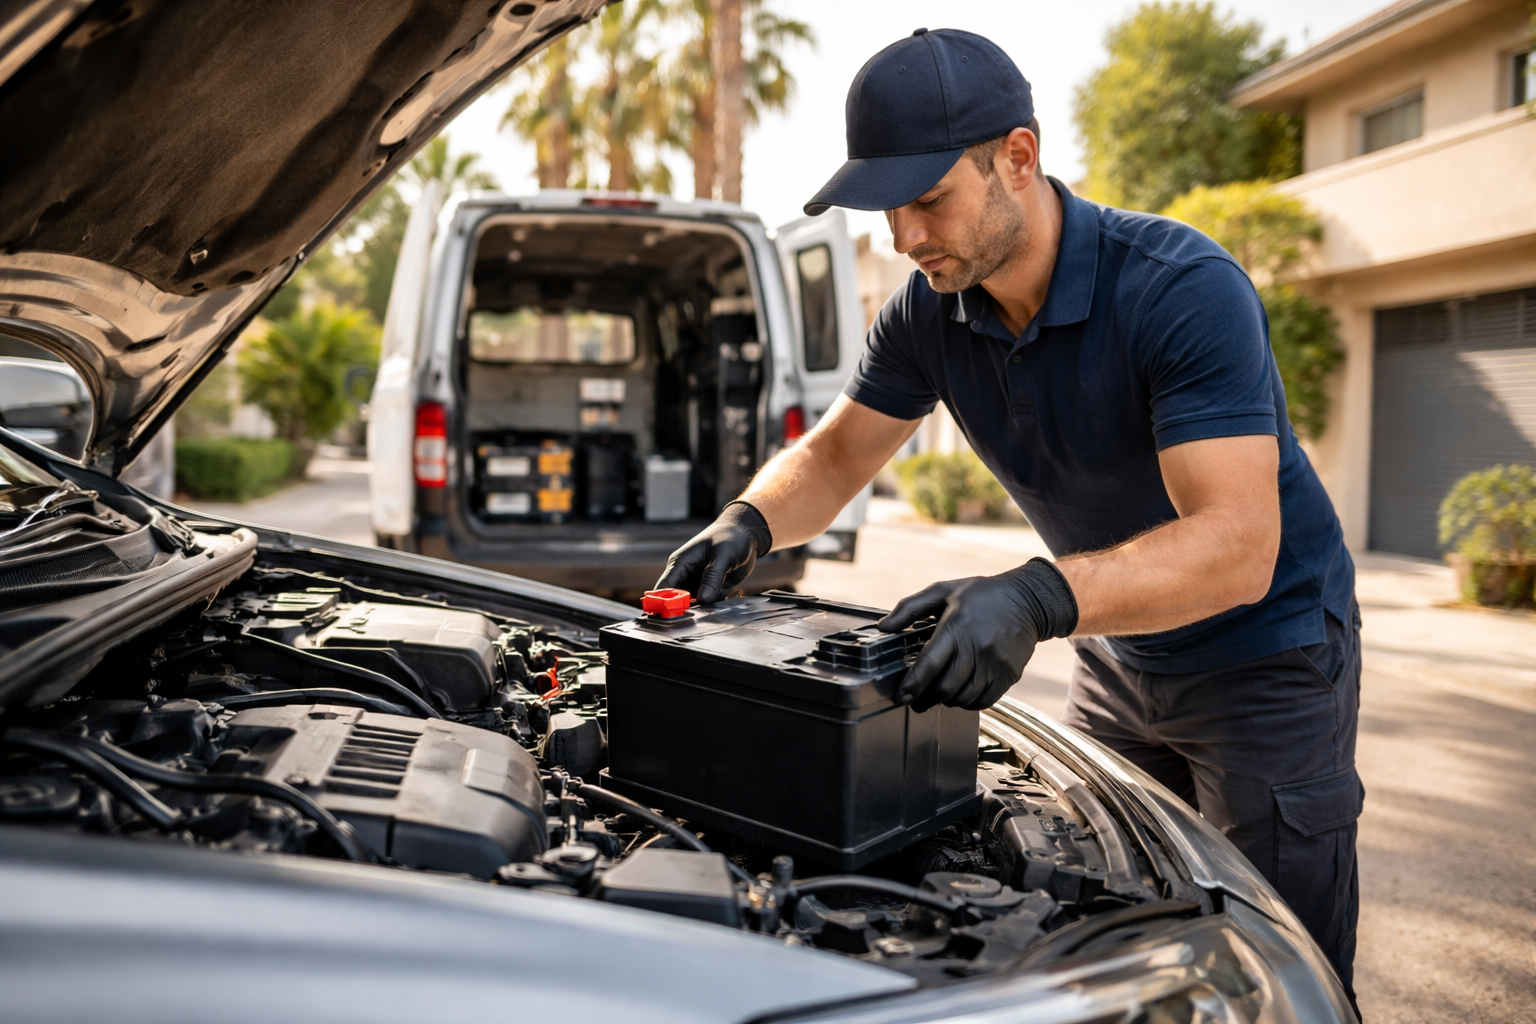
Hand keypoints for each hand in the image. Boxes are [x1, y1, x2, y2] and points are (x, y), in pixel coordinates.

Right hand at [655, 502, 773, 603]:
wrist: (746, 534)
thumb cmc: (730, 537)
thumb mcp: (722, 555)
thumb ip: (712, 577)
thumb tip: (703, 599)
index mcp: (681, 563)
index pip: (664, 587)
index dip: (665, 603)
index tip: (675, 615)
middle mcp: (686, 575)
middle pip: (677, 600)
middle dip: (689, 608)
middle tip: (704, 611)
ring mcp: (698, 583)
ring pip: (696, 604)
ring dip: (707, 606)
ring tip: (721, 594)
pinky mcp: (710, 588)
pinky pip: (710, 602)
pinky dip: (718, 602)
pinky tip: (729, 590)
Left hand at [878, 558, 1077, 711]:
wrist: (1027, 601)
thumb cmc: (980, 595)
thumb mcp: (943, 591)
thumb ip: (910, 607)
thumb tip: (884, 626)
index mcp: (957, 627)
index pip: (931, 663)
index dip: (913, 684)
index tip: (901, 696)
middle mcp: (977, 648)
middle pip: (946, 687)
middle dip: (925, 698)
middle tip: (915, 700)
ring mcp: (995, 665)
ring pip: (964, 698)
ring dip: (946, 700)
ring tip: (938, 693)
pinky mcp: (1008, 675)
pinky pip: (984, 701)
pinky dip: (968, 702)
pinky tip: (960, 692)